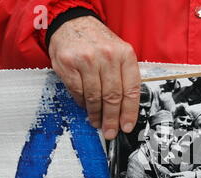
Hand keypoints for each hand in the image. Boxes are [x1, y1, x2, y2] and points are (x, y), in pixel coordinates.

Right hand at [48, 16, 140, 139]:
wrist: (72, 24)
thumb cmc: (98, 43)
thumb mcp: (118, 54)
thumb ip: (124, 77)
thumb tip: (125, 110)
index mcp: (125, 55)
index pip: (131, 90)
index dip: (129, 112)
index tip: (126, 126)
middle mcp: (108, 56)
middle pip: (113, 97)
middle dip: (111, 119)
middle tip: (110, 131)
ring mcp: (87, 59)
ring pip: (95, 97)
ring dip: (96, 114)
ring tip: (97, 122)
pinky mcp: (69, 64)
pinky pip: (78, 92)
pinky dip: (82, 103)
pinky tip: (85, 108)